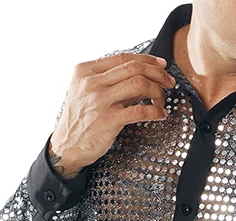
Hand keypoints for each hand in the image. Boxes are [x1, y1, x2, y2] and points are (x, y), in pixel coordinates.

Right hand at [48, 52, 177, 177]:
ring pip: (139, 84)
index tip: (161, 65)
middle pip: (134, 68)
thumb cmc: (80, 121)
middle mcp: (92, 82)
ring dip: (157, 91)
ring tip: (162, 101)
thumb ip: (110, 83)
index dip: (147, 60)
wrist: (67, 147)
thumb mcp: (86, 92)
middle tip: (169, 82)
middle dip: (158, 73)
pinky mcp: (109, 120)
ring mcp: (100, 101)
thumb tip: (141, 78)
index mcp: (85, 71)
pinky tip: (160, 114)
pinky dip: (155, 111)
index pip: (123, 58)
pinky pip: (140, 110)